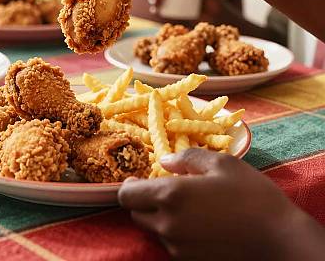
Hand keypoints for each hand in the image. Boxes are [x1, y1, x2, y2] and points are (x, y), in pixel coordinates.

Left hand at [118, 149, 306, 259]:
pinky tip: (198, 223)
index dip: (129, 186)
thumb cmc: (250, 195)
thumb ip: (186, 159)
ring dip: (159, 217)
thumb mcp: (221, 163)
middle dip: (144, 201)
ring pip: (152, 230)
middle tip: (165, 190)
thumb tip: (164, 162)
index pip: (126, 195)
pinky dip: (174, 232)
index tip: (141, 179)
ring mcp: (177, 247)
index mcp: (170, 195)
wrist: (280, 239)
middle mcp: (167, 224)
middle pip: (136, 214)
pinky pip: (170, 244)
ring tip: (186, 206)